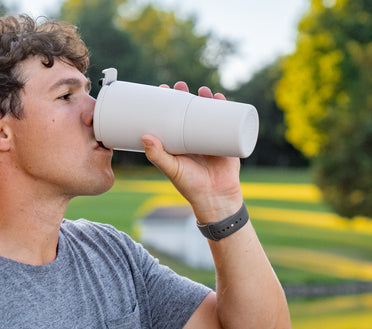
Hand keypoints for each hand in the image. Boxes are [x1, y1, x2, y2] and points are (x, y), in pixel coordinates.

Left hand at [141, 82, 243, 222]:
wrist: (216, 199)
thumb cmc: (190, 186)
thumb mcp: (172, 169)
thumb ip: (158, 155)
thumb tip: (144, 136)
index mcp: (179, 141)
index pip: (171, 116)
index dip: (168, 102)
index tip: (162, 89)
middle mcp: (194, 136)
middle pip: (190, 109)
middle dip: (186, 95)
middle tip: (181, 85)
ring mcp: (211, 138)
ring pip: (208, 112)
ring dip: (206, 98)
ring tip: (202, 90)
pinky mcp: (227, 141)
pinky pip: (227, 121)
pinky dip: (226, 108)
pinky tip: (222, 98)